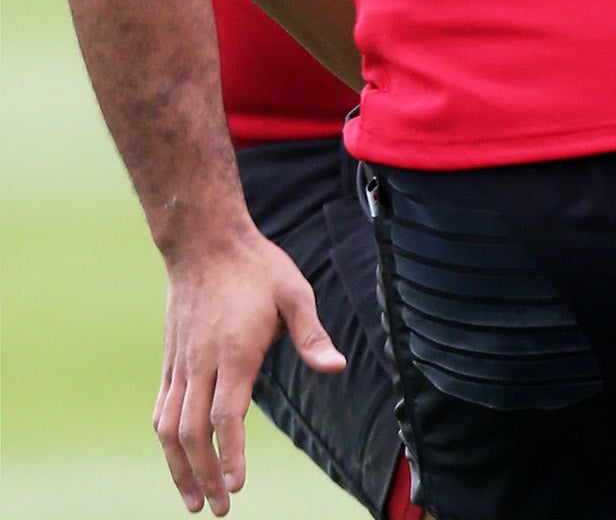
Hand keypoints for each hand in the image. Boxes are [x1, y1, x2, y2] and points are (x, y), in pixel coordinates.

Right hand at [155, 226, 344, 514]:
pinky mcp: (170, 360)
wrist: (205, 242)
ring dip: (178, 467)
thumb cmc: (258, 268)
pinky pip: (160, 408)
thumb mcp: (295, 292)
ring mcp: (180, 362)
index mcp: (234, 350)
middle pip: (192, 432)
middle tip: (218, 510)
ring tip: (192, 500)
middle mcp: (201, 362)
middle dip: (203, 475)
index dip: (229, 453)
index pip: (225, 414)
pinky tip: (176, 460)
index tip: (235, 486)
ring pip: (168, 427)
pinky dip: (165, 441)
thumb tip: (336, 367)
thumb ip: (312, 334)